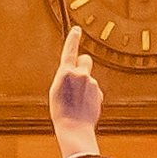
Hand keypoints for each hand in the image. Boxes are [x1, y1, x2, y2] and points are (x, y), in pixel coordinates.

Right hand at [48, 33, 101, 151]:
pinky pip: (93, 90)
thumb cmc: (61, 110)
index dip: (73, 38)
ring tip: (77, 102)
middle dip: (83, 64)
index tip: (77, 30)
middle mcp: (80, 74)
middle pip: (86, 59)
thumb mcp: (58, 90)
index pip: (70, 50)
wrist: (74, 127)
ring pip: (89, 78)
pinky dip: (90, 95)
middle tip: (78, 77)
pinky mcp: (98, 92)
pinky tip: (84, 107)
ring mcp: (91, 83)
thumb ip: (68, 77)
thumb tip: (80, 73)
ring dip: (85, 86)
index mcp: (65, 73)